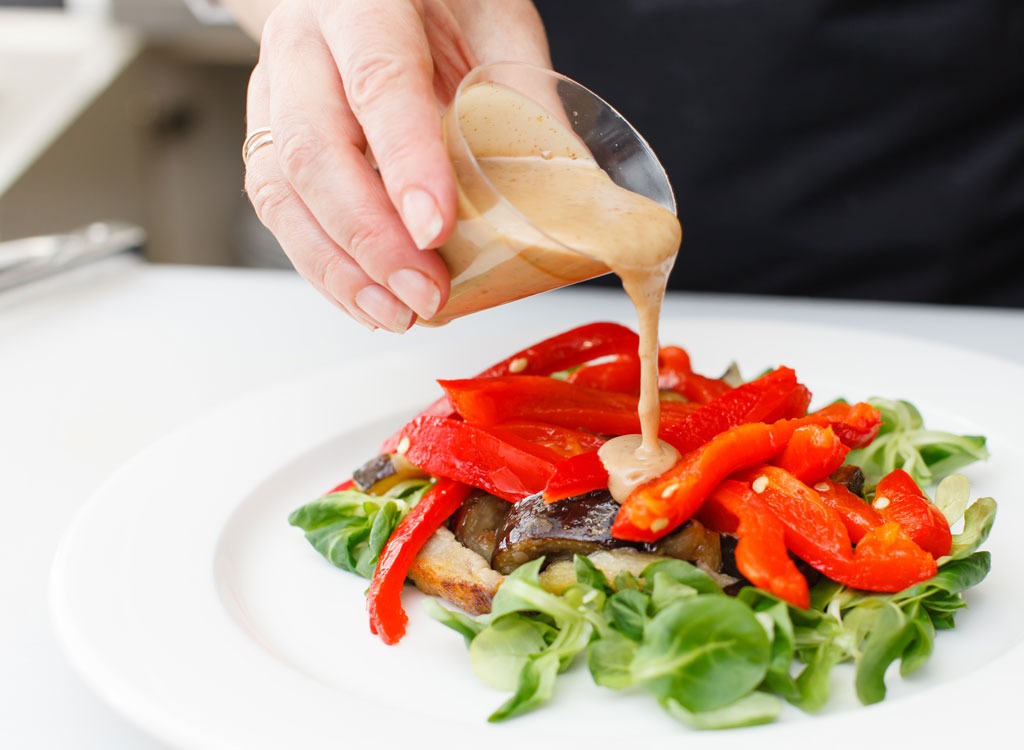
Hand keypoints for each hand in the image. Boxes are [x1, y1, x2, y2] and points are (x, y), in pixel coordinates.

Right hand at [239, 0, 549, 330]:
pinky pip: (280, 212)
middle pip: (312, 148)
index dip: (405, 161)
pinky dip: (324, 267)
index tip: (435, 230)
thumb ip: (526, 95)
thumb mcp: (496, 20)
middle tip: (424, 292)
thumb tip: (572, 191)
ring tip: (397, 313)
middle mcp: (304, 44)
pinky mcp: (269, 139)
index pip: (378, 81)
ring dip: (340, 267)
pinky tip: (367, 298)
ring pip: (280, 191)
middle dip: (370, 237)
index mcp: (363, 0)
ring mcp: (274, 93)